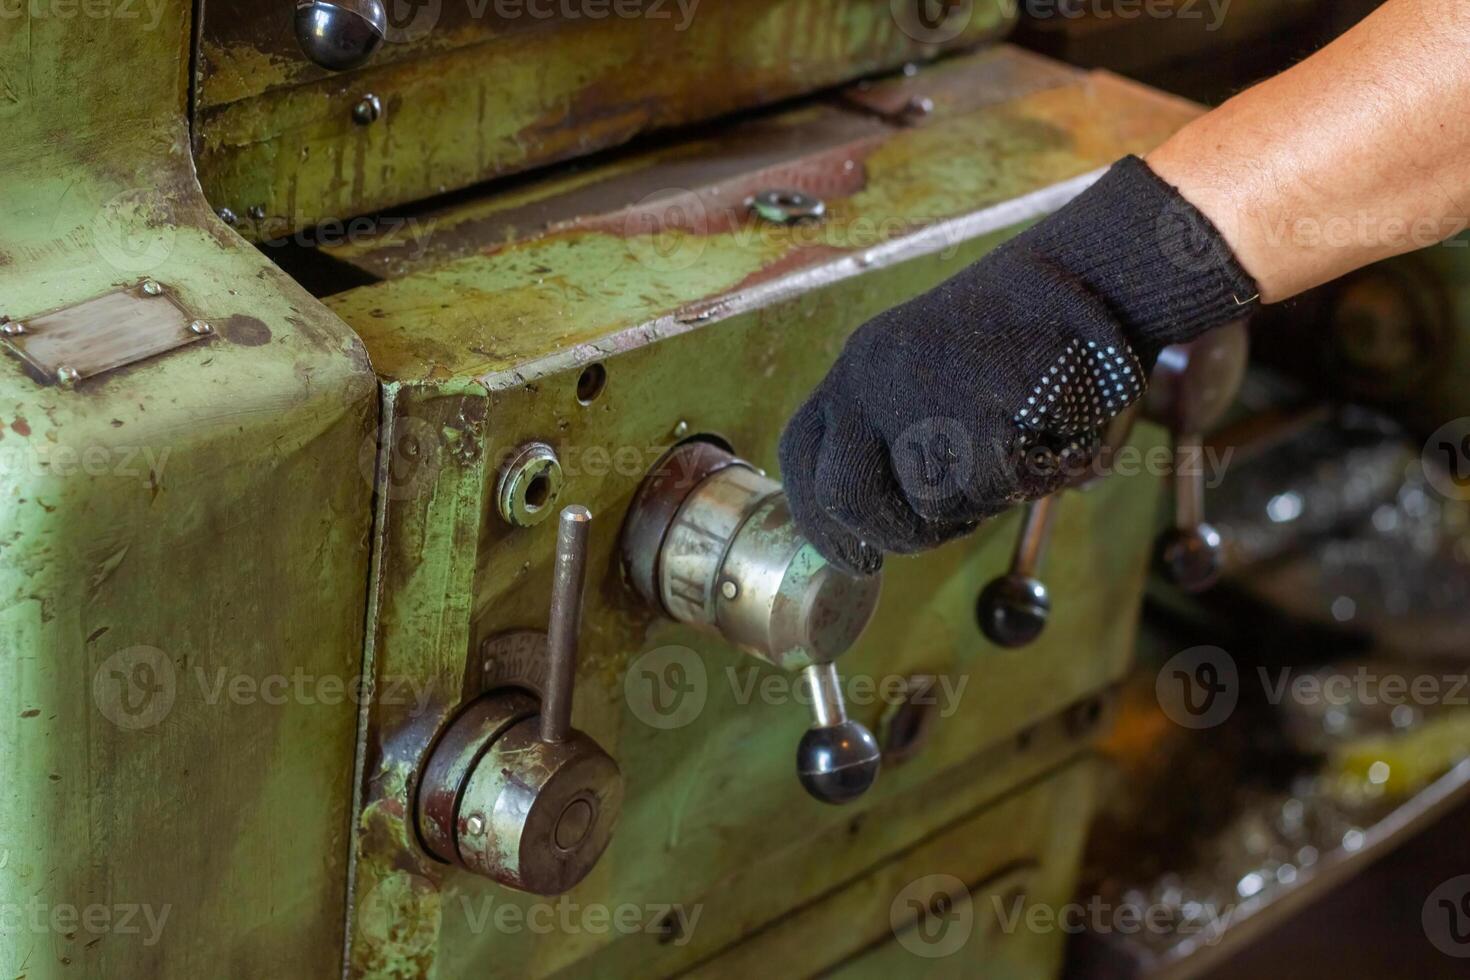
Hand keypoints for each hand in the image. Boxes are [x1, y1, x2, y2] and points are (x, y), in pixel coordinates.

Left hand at [779, 157, 1257, 574]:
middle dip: (898, 535)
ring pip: (929, 505)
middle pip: (846, 498)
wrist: (1094, 276)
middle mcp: (872, 374)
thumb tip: (872, 531)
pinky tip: (1045, 437)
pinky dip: (1025, 481)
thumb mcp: (931, 372)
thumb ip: (894, 436)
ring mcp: (921, 391)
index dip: (819, 519)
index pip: (801, 454)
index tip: (853, 556)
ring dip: (980, 503)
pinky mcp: (979, 407)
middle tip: (949, 525)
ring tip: (1016, 450)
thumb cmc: (1018, 340)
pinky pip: (991, 488)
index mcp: (857, 365)